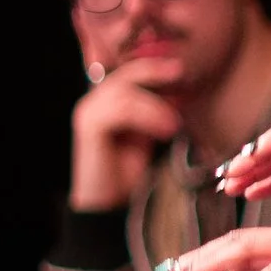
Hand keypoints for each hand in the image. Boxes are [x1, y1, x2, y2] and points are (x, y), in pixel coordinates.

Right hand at [70, 57, 184, 209]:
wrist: (109, 203)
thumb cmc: (130, 173)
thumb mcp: (148, 136)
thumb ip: (156, 114)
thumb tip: (181, 95)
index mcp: (107, 103)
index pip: (129, 74)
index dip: (153, 67)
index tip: (180, 68)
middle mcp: (95, 104)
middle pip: (125, 76)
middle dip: (154, 72)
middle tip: (180, 73)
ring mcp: (89, 113)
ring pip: (125, 93)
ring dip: (156, 105)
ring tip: (175, 124)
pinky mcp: (89, 127)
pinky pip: (121, 111)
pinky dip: (147, 117)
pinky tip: (165, 130)